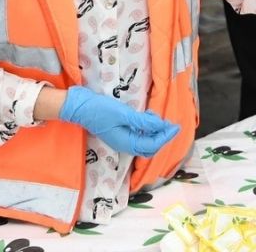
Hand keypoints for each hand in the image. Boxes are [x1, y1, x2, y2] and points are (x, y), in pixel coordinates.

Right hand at [58, 86, 178, 157]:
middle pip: (149, 147)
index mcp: (126, 143)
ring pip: (144, 142)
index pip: (152, 144)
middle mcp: (125, 145)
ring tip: (158, 119)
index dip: (165, 136)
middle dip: (162, 137)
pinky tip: (147, 117)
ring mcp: (121, 140)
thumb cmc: (100, 110)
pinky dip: (146, 129)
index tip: (176, 126)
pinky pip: (137, 135)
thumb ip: (143, 121)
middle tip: (171, 125)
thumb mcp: (123, 114)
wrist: (79, 107)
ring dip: (155, 133)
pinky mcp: (119, 133)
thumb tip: (161, 125)